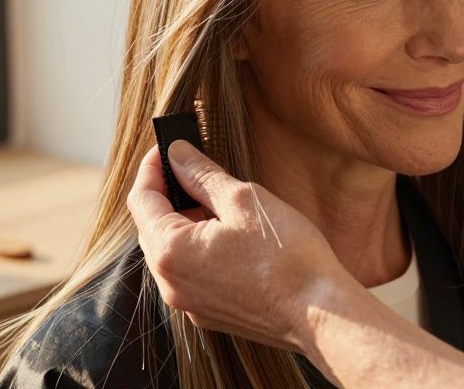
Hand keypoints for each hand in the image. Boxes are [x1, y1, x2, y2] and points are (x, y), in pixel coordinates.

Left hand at [125, 141, 348, 352]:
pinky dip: (198, 247)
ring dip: (184, 221)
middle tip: (191, 166)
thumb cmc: (287, 257)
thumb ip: (201, 174)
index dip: (152, 167)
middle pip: (151, 226)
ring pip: (171, 251)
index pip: (141, 199)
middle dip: (167, 193)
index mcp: (170, 252)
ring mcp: (189, 303)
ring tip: (215, 198)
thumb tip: (176, 154)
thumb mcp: (243, 200)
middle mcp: (171, 284)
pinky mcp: (210, 314)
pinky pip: (191, 272)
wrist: (322, 316)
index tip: (168, 147)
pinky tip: (227, 233)